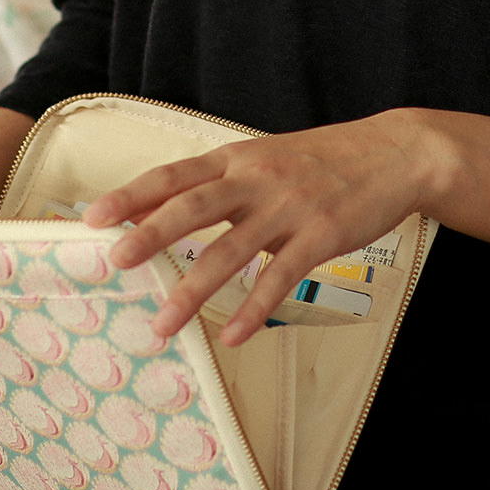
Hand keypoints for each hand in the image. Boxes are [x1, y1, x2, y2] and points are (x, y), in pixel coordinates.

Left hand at [81, 112, 434, 346]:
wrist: (395, 153)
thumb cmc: (326, 159)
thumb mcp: (268, 158)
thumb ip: (223, 183)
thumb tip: (167, 208)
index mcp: (240, 158)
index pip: (176, 175)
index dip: (133, 194)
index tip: (94, 216)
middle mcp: (258, 179)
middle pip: (194, 206)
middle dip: (151, 234)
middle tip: (114, 261)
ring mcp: (290, 207)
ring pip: (231, 251)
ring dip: (193, 290)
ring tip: (162, 324)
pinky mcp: (321, 236)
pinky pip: (280, 277)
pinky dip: (254, 309)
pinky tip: (233, 336)